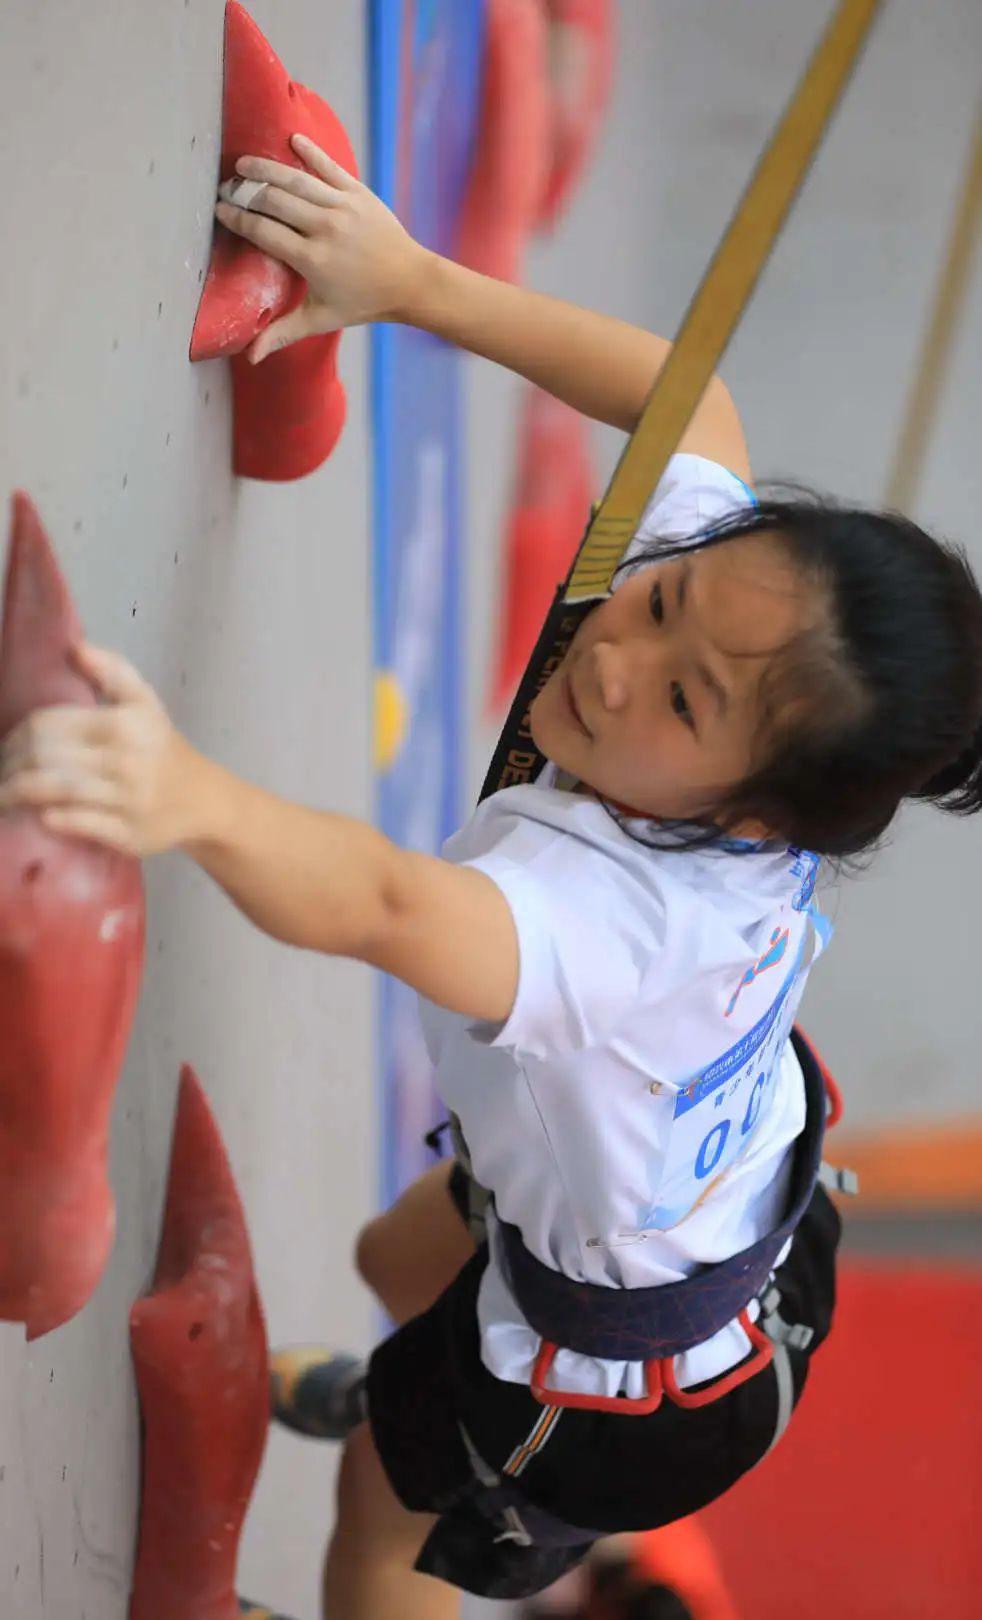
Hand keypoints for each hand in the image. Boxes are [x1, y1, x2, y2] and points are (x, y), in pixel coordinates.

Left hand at [0, 645, 206, 856]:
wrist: (202, 800)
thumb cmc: (161, 749)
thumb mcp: (144, 702)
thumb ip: (112, 670)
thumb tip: (73, 648)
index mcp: (122, 724)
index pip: (46, 725)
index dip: (14, 736)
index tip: (5, 747)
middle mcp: (124, 760)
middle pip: (42, 758)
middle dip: (8, 767)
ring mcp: (125, 800)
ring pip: (53, 791)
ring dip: (15, 794)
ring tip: (2, 796)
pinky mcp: (126, 833)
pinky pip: (75, 823)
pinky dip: (51, 818)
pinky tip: (37, 814)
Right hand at [214, 133, 431, 362]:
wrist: (410, 281)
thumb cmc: (363, 302)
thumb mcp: (321, 319)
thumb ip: (282, 332)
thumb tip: (249, 356)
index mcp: (311, 258)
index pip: (263, 231)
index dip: (237, 219)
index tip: (220, 210)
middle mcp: (325, 228)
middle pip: (274, 200)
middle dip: (245, 191)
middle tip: (226, 186)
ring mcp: (342, 206)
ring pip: (296, 179)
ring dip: (266, 169)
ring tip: (244, 164)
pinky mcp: (358, 192)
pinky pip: (329, 167)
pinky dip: (310, 152)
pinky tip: (291, 140)